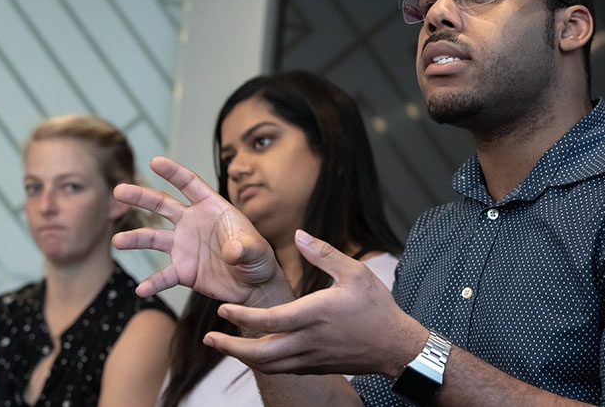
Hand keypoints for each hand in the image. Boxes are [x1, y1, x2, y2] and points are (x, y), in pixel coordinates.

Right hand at [112, 156, 289, 304]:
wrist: (254, 287)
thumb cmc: (258, 260)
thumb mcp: (257, 250)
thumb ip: (245, 247)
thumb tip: (232, 250)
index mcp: (212, 208)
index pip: (190, 185)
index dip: (174, 172)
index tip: (156, 161)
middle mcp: (193, 223)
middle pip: (163, 205)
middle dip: (141, 197)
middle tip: (119, 191)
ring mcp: (184, 246)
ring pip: (154, 238)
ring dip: (135, 239)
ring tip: (118, 241)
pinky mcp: (183, 270)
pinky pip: (163, 276)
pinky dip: (152, 283)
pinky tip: (141, 289)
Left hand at [204, 230, 428, 377]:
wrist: (395, 345)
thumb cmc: (376, 307)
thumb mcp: (354, 272)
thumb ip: (323, 253)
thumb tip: (298, 234)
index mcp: (314, 315)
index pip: (269, 321)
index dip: (242, 317)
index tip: (222, 309)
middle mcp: (308, 341)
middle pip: (260, 353)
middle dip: (230, 348)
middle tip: (208, 339)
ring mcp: (311, 357)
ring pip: (268, 366)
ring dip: (242, 357)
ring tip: (224, 345)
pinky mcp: (315, 366)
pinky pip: (282, 369)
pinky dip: (262, 363)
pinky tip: (254, 352)